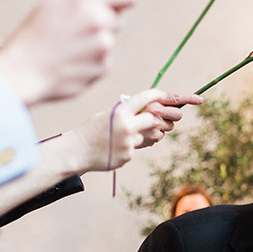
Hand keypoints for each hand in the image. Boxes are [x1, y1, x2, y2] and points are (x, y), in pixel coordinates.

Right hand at [0, 0, 137, 104]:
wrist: (23, 71)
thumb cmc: (36, 34)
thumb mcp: (56, 4)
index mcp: (85, 1)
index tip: (121, 2)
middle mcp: (99, 21)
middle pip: (119, 18)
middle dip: (104, 22)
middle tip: (76, 30)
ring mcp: (104, 46)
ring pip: (110, 41)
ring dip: (96, 43)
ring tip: (69, 48)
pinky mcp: (104, 67)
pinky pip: (105, 60)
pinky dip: (93, 61)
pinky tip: (72, 62)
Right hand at [60, 89, 201, 171]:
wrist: (76, 151)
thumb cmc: (92, 130)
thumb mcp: (108, 115)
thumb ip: (129, 113)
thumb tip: (154, 111)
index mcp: (119, 112)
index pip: (146, 98)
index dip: (161, 95)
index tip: (172, 96)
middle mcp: (126, 126)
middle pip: (156, 119)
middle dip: (166, 119)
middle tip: (176, 117)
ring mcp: (128, 142)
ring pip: (151, 136)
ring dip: (150, 133)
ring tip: (131, 133)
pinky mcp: (128, 156)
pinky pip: (140, 147)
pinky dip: (134, 145)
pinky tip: (117, 146)